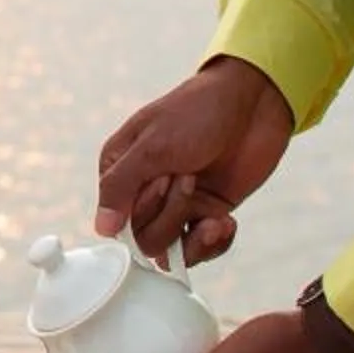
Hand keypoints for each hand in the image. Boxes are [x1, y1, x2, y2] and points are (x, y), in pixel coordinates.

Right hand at [96, 56, 293, 263]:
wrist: (252, 103)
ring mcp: (177, 203)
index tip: (165, 179)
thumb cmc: (197, 112)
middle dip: (172, 214)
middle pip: (145, 238)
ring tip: (215, 212)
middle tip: (191, 178)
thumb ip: (120, 187)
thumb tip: (101, 228)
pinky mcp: (207, 211)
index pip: (117, 220)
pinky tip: (226, 222)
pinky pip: (200, 248)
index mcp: (121, 169)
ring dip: (195, 235)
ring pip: (171, 249)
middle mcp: (145, 190)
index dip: (144, 210)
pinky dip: (215, 243)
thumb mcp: (152, 146)